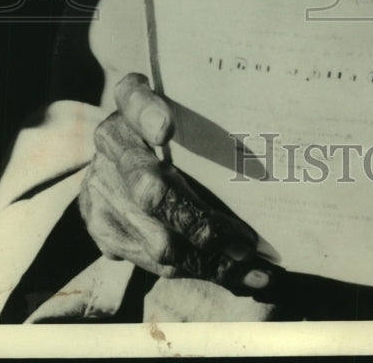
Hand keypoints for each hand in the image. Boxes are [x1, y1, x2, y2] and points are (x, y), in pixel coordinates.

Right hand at [79, 73, 277, 294]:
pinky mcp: (100, 226)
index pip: (134, 98)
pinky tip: (234, 273)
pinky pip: (151, 260)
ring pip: (156, 238)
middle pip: (149, 188)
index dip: (147, 113)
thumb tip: (271, 139)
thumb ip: (207, 119)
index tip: (165, 128)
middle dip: (198, 222)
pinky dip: (197, 270)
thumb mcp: (182, 109)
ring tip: (250, 265)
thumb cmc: (170, 129)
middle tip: (243, 241)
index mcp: (131, 101)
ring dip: (207, 259)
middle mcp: (111, 142)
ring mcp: (101, 188)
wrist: (111, 156)